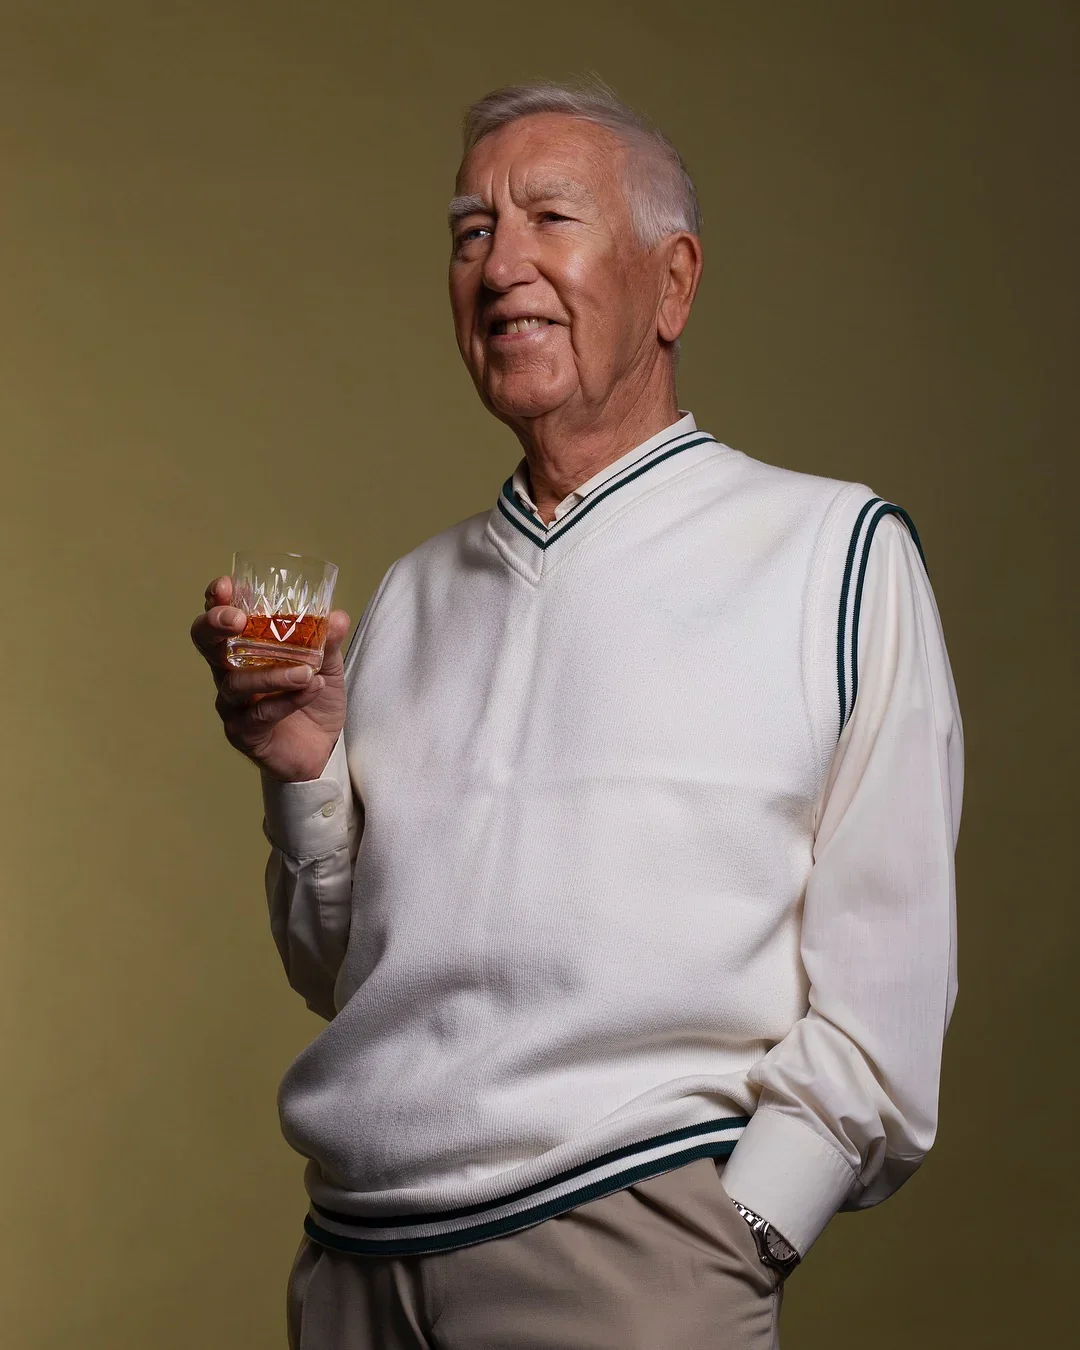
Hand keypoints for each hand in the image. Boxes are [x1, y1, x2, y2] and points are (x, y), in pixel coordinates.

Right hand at [191, 575, 350, 782]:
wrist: (321, 750)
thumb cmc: (313, 700)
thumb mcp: (326, 666)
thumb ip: (327, 643)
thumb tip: (336, 616)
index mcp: (243, 649)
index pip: (218, 620)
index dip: (215, 602)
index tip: (224, 585)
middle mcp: (229, 673)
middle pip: (206, 645)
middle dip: (215, 626)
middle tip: (238, 620)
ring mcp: (233, 705)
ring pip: (236, 683)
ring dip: (272, 674)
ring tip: (306, 672)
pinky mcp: (243, 733)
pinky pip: (260, 714)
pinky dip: (288, 700)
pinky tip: (311, 690)